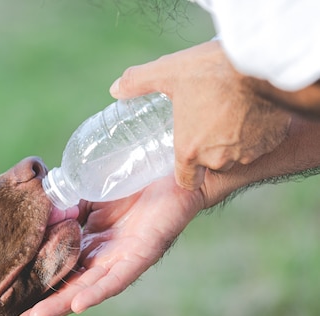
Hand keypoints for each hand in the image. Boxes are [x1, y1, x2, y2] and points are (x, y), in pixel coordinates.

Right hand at [13, 175, 204, 315]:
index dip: (36, 285)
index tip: (8, 301)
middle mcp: (102, 258)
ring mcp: (121, 259)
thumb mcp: (87, 193)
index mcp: (88, 245)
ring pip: (88, 289)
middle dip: (44, 309)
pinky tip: (78, 305)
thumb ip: (64, 205)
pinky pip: (117, 278)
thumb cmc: (130, 181)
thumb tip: (36, 215)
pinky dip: (97, 291)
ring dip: (61, 306)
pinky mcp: (141, 254)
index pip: (57, 270)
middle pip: (69, 288)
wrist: (170, 167)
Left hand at [110, 41, 291, 190]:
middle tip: (206, 122)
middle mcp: (218, 159)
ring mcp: (247, 152)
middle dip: (209, 149)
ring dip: (232, 141)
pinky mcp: (270, 141)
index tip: (186, 151)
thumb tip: (115, 89)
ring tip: (228, 114)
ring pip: (237, 154)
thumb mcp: (169, 72)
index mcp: (189, 151)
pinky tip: (250, 111)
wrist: (264, 65)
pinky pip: (261, 143)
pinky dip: (256, 132)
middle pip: (211, 165)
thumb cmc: (212, 72)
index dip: (185, 168)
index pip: (186, 180)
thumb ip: (138, 82)